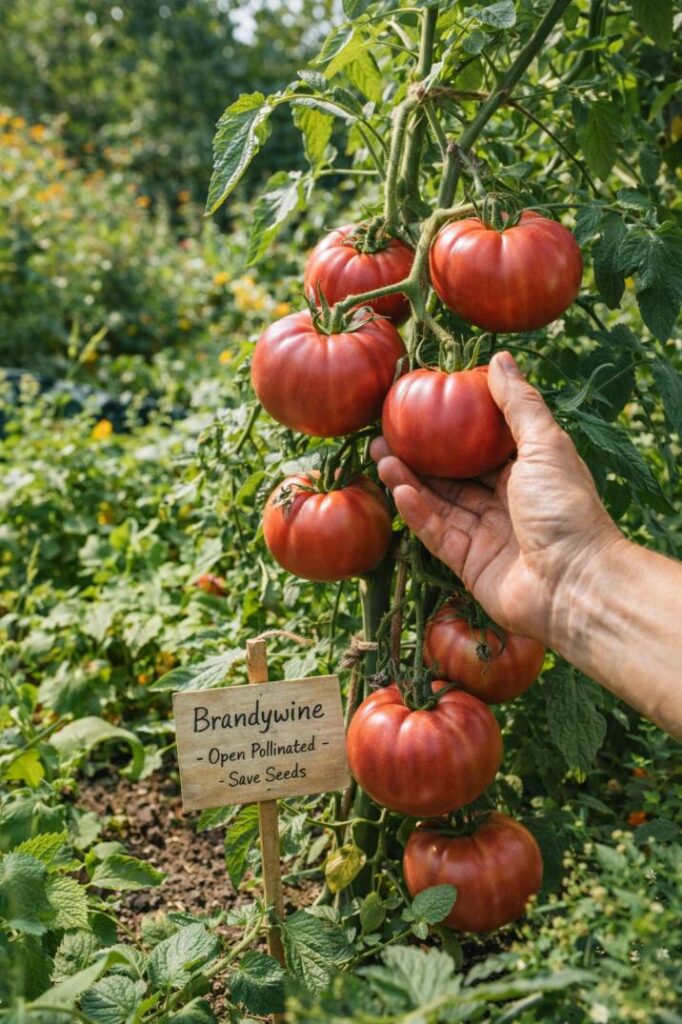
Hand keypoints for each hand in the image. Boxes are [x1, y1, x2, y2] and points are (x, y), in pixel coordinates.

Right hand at [371, 351, 622, 646]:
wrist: (575, 584)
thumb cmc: (566, 508)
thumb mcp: (545, 445)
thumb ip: (518, 403)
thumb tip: (499, 358)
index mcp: (526, 472)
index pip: (481, 445)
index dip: (450, 427)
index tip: (418, 407)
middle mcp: (504, 502)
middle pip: (453, 474)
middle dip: (418, 454)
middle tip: (383, 433)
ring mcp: (485, 534)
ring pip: (439, 501)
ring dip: (409, 479)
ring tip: (379, 456)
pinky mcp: (468, 563)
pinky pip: (436, 532)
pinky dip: (417, 511)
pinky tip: (397, 488)